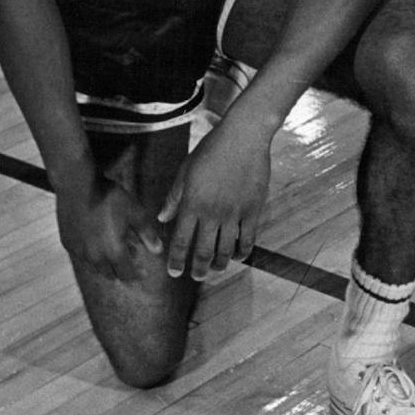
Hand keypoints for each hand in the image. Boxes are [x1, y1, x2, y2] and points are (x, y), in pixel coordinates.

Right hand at [56, 177, 164, 282]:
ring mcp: (78, 251)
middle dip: (122, 270)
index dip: (136, 275)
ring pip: (94, 267)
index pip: (126, 274)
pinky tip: (97, 241)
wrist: (78, 187)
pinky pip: (82, 257)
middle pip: (109, 274)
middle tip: (131, 257)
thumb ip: (147, 234)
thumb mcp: (135, 213)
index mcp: (113, 251)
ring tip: (115, 248)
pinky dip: (92, 255)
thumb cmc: (109, 198)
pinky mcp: (67, 243)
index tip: (143, 273)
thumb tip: (158, 250)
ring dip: (106, 264)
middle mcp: (94, 257)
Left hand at [158, 116, 271, 279]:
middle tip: (196, 277)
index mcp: (192, 204)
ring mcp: (234, 213)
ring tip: (216, 269)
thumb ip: (174, 197)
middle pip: (203, 251)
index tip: (174, 273)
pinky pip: (248, 238)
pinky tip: (239, 256)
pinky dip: (243, 251)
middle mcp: (212, 213)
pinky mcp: (253, 210)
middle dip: (198, 269)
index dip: (177, 260)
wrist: (244, 137)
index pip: (181, 241)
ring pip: (226, 249)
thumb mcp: (186, 171)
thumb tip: (162, 218)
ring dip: (219, 264)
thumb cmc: (211, 150)